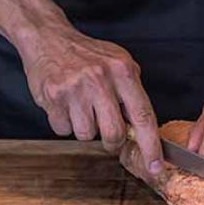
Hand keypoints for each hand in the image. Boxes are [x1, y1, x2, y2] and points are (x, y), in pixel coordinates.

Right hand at [22, 25, 162, 173]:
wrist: (48, 38)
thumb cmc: (85, 53)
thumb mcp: (117, 61)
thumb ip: (131, 90)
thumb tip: (142, 127)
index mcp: (122, 70)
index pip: (143, 115)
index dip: (151, 145)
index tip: (155, 166)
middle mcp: (100, 78)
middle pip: (114, 134)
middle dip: (112, 141)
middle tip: (105, 128)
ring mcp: (75, 88)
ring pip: (86, 135)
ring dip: (84, 127)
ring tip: (79, 105)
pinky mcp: (53, 97)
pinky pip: (63, 130)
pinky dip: (64, 122)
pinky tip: (64, 103)